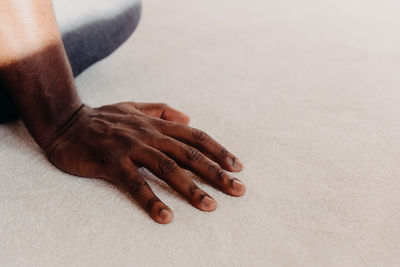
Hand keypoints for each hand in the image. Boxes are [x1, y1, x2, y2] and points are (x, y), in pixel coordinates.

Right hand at [45, 102, 244, 223]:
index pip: (196, 137)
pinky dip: (151, 200)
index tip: (237, 167)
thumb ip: (162, 111)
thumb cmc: (104, 117)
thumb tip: (188, 118)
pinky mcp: (112, 162)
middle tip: (238, 190)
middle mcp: (149, 135)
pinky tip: (165, 217)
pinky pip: (135, 183)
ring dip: (191, 188)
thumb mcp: (135, 107)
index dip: (219, 151)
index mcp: (157, 124)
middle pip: (190, 155)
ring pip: (168, 168)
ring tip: (210, 206)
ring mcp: (131, 147)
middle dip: (216, 173)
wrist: (66, 122)